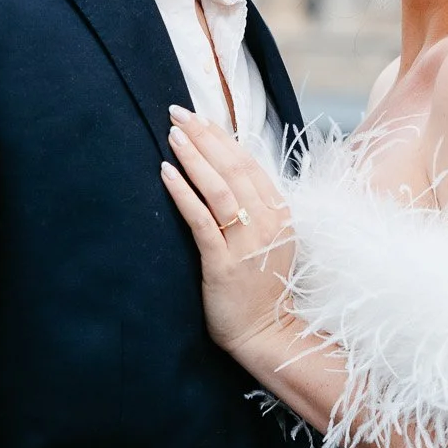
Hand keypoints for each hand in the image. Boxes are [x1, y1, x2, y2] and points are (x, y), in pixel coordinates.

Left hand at [160, 107, 295, 369]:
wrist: (268, 334)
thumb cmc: (262, 288)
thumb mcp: (270, 242)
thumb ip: (256, 210)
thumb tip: (228, 177)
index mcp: (280, 214)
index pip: (249, 164)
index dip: (223, 137)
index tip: (200, 116)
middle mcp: (267, 223)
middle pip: (234, 168)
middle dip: (205, 136)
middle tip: (178, 112)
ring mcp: (247, 243)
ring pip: (219, 188)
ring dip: (194, 157)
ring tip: (172, 134)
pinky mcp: (225, 263)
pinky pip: (202, 220)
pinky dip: (184, 193)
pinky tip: (167, 172)